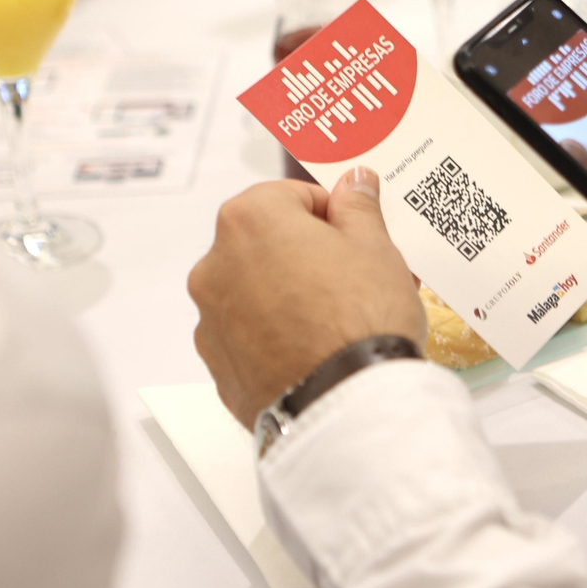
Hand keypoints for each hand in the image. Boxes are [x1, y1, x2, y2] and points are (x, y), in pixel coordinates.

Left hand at [188, 169, 425, 429]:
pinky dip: (274, 337)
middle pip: (267, 243)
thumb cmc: (362, 319)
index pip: (291, 195)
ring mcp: (210, 319)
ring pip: (254, 291)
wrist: (347, 406)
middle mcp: (216, 265)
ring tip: (337, 322)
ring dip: (287, 295)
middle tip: (354, 279)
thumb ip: (358, 206)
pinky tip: (315, 351)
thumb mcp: (376, 247)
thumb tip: (353, 181)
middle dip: (306, 255)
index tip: (356, 237)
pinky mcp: (217, 366)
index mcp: (250, 220)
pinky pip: (248, 337)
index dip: (331, 215)